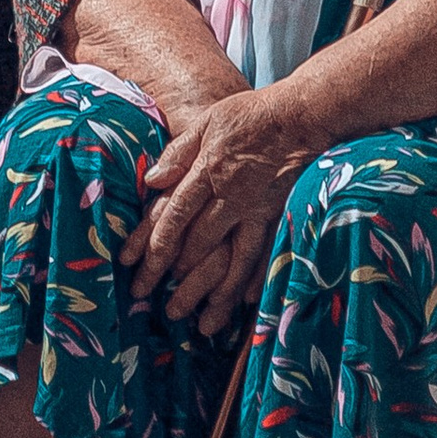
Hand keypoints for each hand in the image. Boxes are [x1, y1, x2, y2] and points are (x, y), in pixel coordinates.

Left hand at [127, 87, 310, 330]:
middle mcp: (230, 198)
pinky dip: (257, 280)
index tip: (133, 270)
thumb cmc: (251, 115)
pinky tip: (246, 303)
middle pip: (198, 246)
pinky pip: (267, 255)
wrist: (303, 113)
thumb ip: (178, 152)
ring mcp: (258, 210)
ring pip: (232, 260)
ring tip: (201, 324)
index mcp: (205, 173)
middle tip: (161, 308)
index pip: (171, 217)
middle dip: (177, 280)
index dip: (151, 246)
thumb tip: (151, 181)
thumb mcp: (206, 122)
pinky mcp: (281, 216)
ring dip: (215, 294)